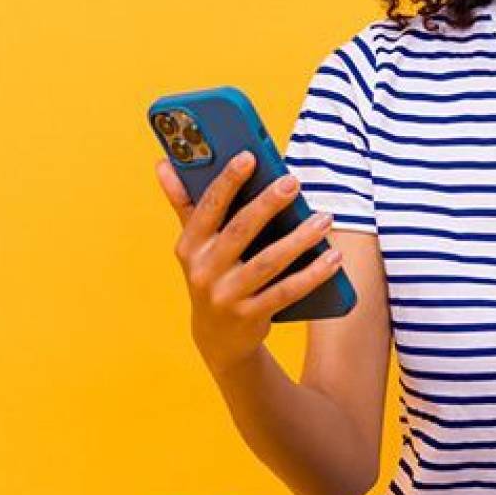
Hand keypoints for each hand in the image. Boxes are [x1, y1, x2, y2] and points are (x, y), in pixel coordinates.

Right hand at [156, 151, 340, 374]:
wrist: (217, 338)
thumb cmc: (212, 275)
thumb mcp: (195, 245)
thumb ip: (184, 203)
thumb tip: (163, 162)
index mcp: (190, 246)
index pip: (207, 207)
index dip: (227, 181)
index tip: (249, 156)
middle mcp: (203, 271)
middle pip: (240, 231)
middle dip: (267, 204)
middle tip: (293, 181)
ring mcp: (226, 296)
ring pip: (268, 262)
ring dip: (299, 238)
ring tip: (324, 219)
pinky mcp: (250, 316)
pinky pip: (286, 291)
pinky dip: (312, 274)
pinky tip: (332, 257)